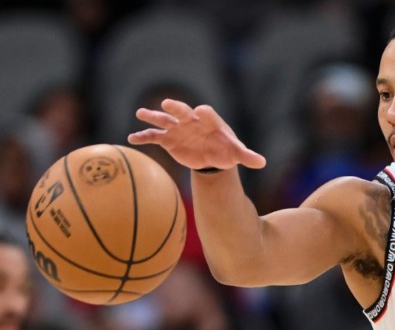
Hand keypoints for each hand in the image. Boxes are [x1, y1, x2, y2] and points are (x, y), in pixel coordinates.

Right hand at [128, 98, 265, 171]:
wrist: (211, 154)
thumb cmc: (225, 149)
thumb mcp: (236, 153)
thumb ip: (247, 156)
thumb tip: (262, 162)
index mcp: (209, 120)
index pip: (206, 113)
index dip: (204, 113)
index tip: (201, 112)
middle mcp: (191, 120)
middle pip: (182, 110)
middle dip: (176, 107)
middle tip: (168, 104)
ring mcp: (178, 129)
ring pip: (164, 120)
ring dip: (153, 116)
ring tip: (140, 113)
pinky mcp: (168, 140)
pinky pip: (154, 137)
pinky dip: (144, 137)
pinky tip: (132, 138)